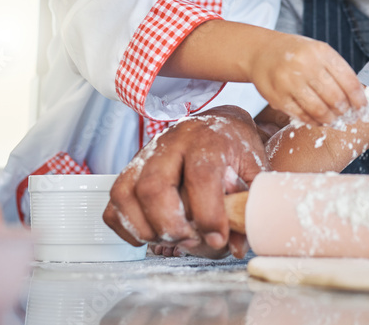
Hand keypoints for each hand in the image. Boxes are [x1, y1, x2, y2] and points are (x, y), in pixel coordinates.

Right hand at [103, 106, 265, 257]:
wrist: (218, 124)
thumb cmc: (235, 149)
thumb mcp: (254, 170)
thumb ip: (248, 204)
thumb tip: (237, 245)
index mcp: (207, 139)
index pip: (201, 176)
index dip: (208, 214)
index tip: (218, 238)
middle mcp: (171, 143)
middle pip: (154, 186)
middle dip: (170, 224)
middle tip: (190, 240)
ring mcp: (145, 154)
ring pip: (127, 193)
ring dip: (146, 227)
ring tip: (171, 237)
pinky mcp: (130, 168)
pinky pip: (114, 201)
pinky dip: (126, 225)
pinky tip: (150, 233)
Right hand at [248, 32, 366, 125]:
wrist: (261, 52)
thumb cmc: (297, 54)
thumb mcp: (318, 52)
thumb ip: (337, 71)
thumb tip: (358, 99)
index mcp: (321, 52)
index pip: (348, 81)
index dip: (359, 99)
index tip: (363, 109)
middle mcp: (305, 65)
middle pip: (335, 98)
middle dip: (345, 111)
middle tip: (347, 116)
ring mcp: (289, 82)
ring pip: (319, 110)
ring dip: (330, 119)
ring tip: (334, 120)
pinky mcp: (277, 97)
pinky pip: (302, 116)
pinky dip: (314, 121)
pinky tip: (318, 120)